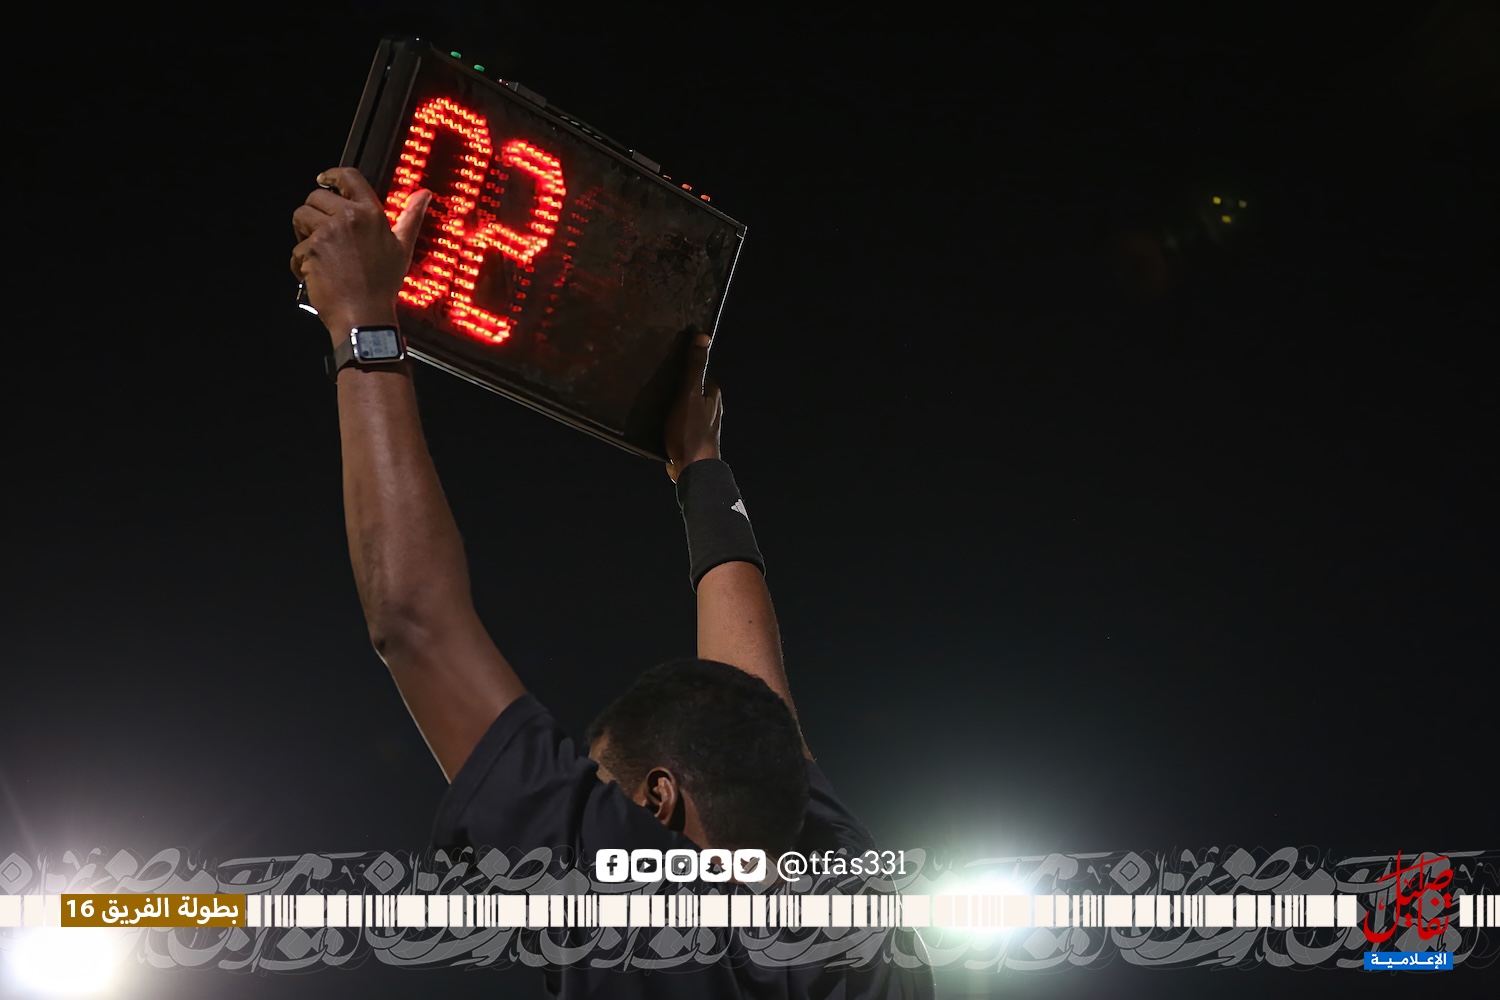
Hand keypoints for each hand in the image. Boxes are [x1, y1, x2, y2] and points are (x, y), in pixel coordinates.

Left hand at [290, 168, 430, 339]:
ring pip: (300, 217)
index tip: (324, 180)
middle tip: (322, 234)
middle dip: (314, 213)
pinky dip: (300, 264)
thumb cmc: (383, 286)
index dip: (332, 175)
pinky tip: (316, 275)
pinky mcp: (311, 250)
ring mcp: (328, 233)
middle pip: (316, 196)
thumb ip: (411, 217)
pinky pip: (296, 249)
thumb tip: (424, 195)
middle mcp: (349, 218)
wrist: (365, 315)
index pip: (349, 177)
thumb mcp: (403, 248)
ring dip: (303, 234)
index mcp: (372, 214)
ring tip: (317, 253)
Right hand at [664, 333, 721, 481]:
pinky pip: (677, 419)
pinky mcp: (690, 435)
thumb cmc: (691, 432)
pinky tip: (657, 418)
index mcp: (713, 393)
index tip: (665, 359)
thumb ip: (696, 368)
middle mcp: (710, 406)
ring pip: (683, 404)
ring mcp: (701, 422)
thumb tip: (704, 337)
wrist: (692, 470)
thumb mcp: (690, 394)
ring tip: (652, 399)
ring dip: (670, 401)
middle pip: (689, 387)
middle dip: (674, 383)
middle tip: (654, 380)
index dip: (681, 363)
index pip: (697, 369)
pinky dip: (668, 416)